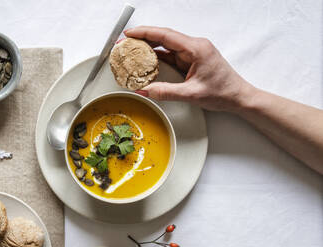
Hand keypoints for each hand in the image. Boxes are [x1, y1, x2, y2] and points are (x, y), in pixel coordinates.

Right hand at [125, 26, 253, 112]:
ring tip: (131, 51)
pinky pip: (170, 55)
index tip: (130, 33)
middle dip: (142, 38)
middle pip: (163, 37)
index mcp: (196, 48)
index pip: (165, 35)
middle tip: (125, 42)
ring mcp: (192, 53)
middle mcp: (194, 47)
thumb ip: (166, 92)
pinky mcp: (191, 60)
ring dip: (148, 48)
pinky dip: (156, 57)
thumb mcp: (191, 94)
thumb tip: (146, 91)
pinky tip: (145, 61)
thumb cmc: (224, 92)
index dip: (145, 33)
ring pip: (165, 46)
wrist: (238, 97)